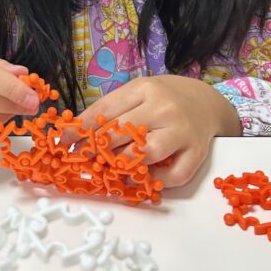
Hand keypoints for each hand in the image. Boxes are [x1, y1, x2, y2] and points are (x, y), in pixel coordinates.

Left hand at [72, 75, 241, 187]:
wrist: (207, 102)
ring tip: (110, 170)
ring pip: (147, 154)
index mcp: (145, 89)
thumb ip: (110, 109)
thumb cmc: (164, 97)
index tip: (63, 141)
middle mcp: (164, 109)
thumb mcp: (137, 92)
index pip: (106, 110)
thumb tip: (74, 133)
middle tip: (83, 159)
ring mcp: (182, 132)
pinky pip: (175, 175)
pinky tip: (142, 179)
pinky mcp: (197, 153)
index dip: (81, 129)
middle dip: (97, 149)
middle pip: (123, 132)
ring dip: (123, 166)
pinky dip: (156, 182)